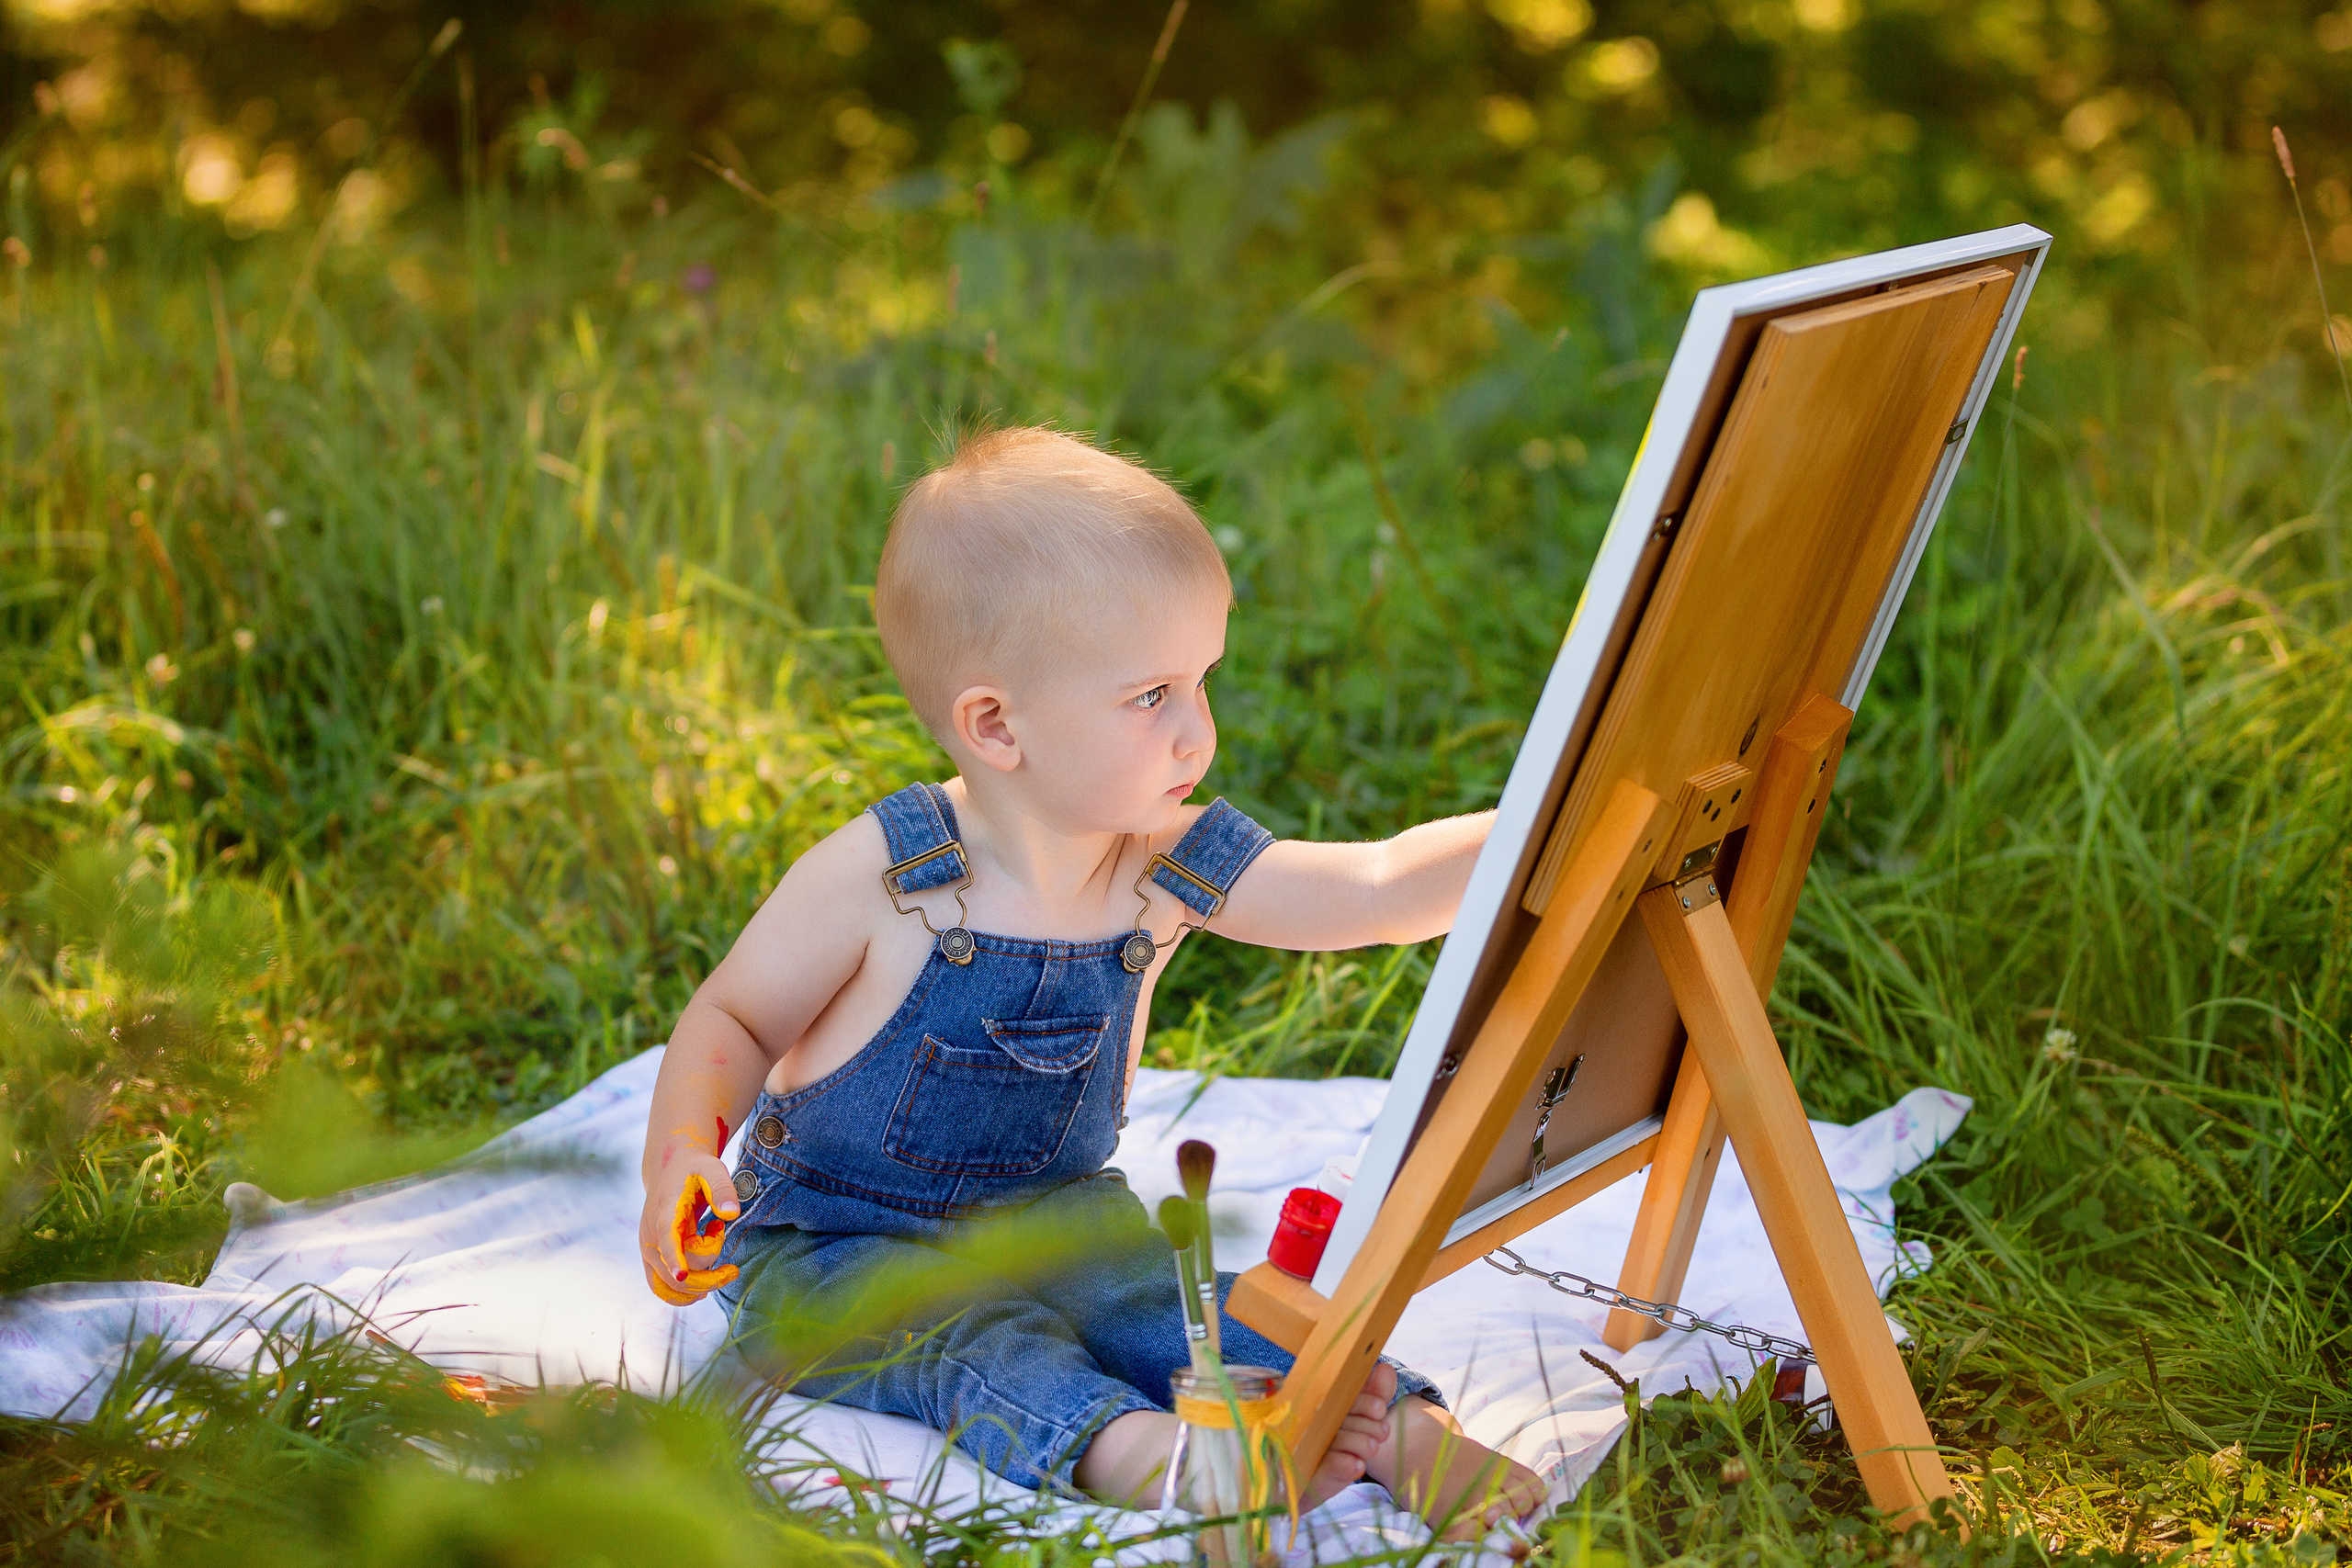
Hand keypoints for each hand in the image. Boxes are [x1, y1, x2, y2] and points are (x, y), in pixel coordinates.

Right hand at [640, 1149, 739, 1305]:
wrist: (670, 1170)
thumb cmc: (694, 1169)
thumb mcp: (712, 1168)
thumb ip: (722, 1188)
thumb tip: (732, 1213)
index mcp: (664, 1214)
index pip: (666, 1239)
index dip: (674, 1258)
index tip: (682, 1275)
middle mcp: (651, 1237)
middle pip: (675, 1272)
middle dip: (709, 1277)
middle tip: (733, 1269)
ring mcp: (649, 1251)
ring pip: (669, 1287)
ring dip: (700, 1287)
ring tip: (725, 1272)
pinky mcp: (651, 1259)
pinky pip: (661, 1289)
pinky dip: (685, 1293)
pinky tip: (707, 1279)